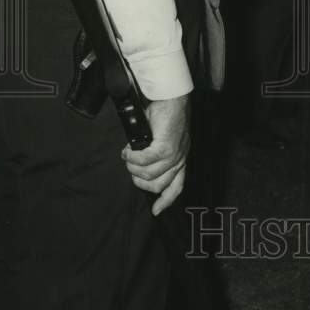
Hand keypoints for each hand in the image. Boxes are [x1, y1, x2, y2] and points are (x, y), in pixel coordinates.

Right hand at [122, 95, 189, 215]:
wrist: (172, 98)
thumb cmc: (166, 114)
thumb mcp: (164, 137)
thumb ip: (156, 152)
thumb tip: (138, 162)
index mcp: (181, 158)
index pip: (176, 186)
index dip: (165, 201)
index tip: (156, 211)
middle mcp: (179, 159)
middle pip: (157, 185)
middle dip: (139, 180)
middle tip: (131, 168)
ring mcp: (173, 155)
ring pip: (149, 175)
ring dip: (133, 168)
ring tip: (128, 157)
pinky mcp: (165, 147)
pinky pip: (145, 161)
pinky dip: (133, 158)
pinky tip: (128, 151)